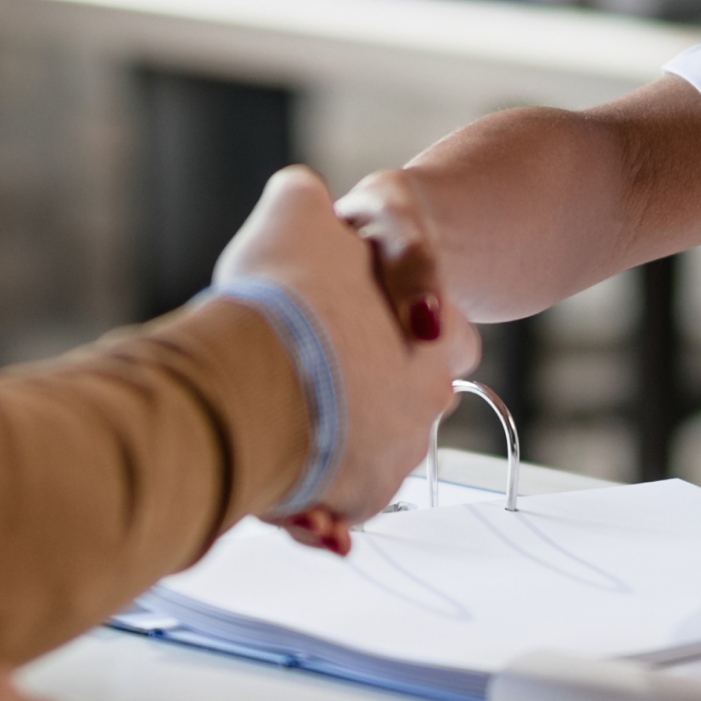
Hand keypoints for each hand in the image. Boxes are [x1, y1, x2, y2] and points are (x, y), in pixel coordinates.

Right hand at [216, 165, 477, 543]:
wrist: (253, 376)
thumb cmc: (284, 293)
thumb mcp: (295, 210)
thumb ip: (304, 205)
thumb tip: (297, 198)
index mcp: (442, 335)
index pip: (446, 334)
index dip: (398, 320)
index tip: (347, 318)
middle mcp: (430, 400)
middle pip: (400, 397)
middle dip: (358, 393)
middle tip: (303, 372)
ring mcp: (398, 456)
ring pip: (365, 452)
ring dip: (330, 444)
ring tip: (276, 418)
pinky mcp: (358, 502)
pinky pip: (337, 500)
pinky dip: (313, 492)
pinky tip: (276, 468)